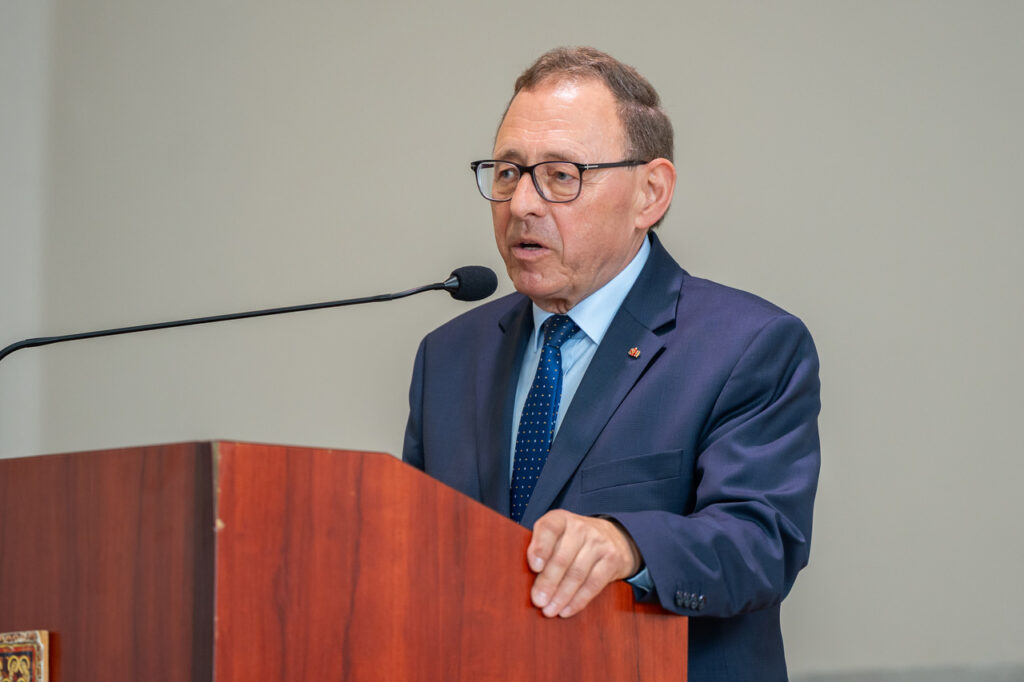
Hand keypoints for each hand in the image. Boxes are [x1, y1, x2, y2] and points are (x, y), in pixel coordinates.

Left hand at [526, 510, 641, 617]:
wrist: (613, 537)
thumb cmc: (573, 541)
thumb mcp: (557, 536)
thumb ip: (541, 549)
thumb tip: (523, 578)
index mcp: (561, 519)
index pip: (549, 528)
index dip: (540, 547)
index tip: (534, 567)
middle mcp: (581, 527)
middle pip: (562, 557)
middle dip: (548, 582)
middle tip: (538, 601)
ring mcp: (599, 543)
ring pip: (577, 573)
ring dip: (561, 596)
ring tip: (549, 610)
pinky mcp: (612, 560)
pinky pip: (593, 584)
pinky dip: (578, 600)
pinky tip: (566, 610)